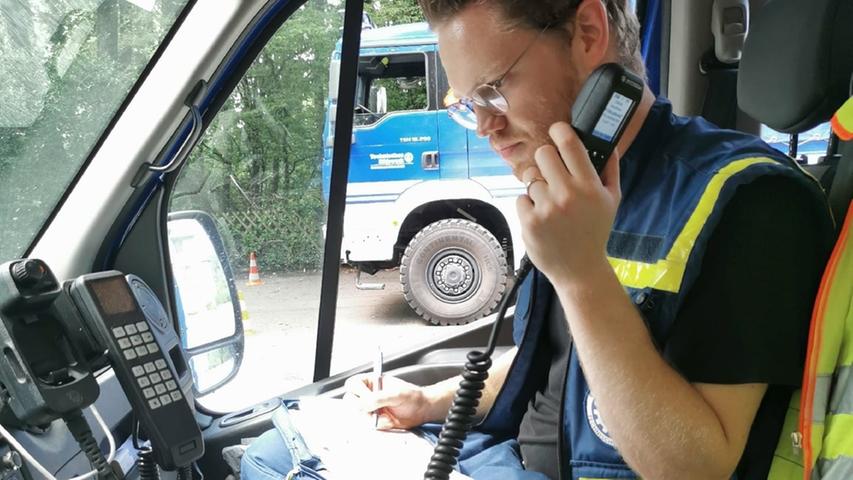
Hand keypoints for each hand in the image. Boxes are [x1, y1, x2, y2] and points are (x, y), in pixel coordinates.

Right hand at [343, 374, 436, 429]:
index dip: (357, 391)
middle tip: (375, 408)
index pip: (352, 384)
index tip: (368, 396)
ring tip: (385, 414)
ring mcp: (370, 408)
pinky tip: (388, 420)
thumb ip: (379, 398)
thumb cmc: (412, 397)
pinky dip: (377, 424)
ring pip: (357, 414)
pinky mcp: (374, 420)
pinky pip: (367, 424)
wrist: (422, 410)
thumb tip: (364, 404)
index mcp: (371, 382)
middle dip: (362, 406)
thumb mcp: (396, 394)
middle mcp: (368, 395)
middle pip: (350, 400)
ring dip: (370, 417)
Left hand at [517, 122, 621, 286]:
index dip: (559, 131)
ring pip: (530, 178)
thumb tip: (607, 141)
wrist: (580, 269)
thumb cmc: (595, 231)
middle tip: (551, 171)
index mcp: (589, 185)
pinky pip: (521, 198)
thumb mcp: (611, 200)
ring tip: (550, 203)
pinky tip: (542, 218)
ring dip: (537, 187)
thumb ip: (610, 168)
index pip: (569, 143)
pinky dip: (528, 206)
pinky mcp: (529, 221)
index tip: (556, 131)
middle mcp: (567, 194)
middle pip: (542, 153)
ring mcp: (546, 208)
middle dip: (546, 160)